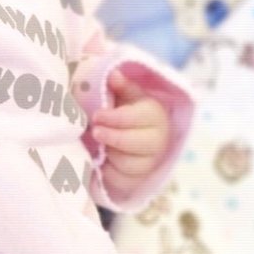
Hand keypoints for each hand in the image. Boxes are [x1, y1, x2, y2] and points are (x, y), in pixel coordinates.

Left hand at [91, 70, 170, 199]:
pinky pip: (122, 180)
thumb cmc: (128, 112)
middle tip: (95, 132)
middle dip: (114, 137)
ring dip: (110, 154)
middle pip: (137, 143)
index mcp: (155, 115)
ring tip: (99, 144)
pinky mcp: (139, 179)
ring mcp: (150, 162)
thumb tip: (113, 73)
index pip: (137, 118)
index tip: (97, 115)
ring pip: (129, 163)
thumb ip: (120, 86)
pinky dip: (109, 172)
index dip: (115, 118)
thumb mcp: (126, 96)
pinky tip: (101, 160)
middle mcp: (157, 139)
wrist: (138, 139)